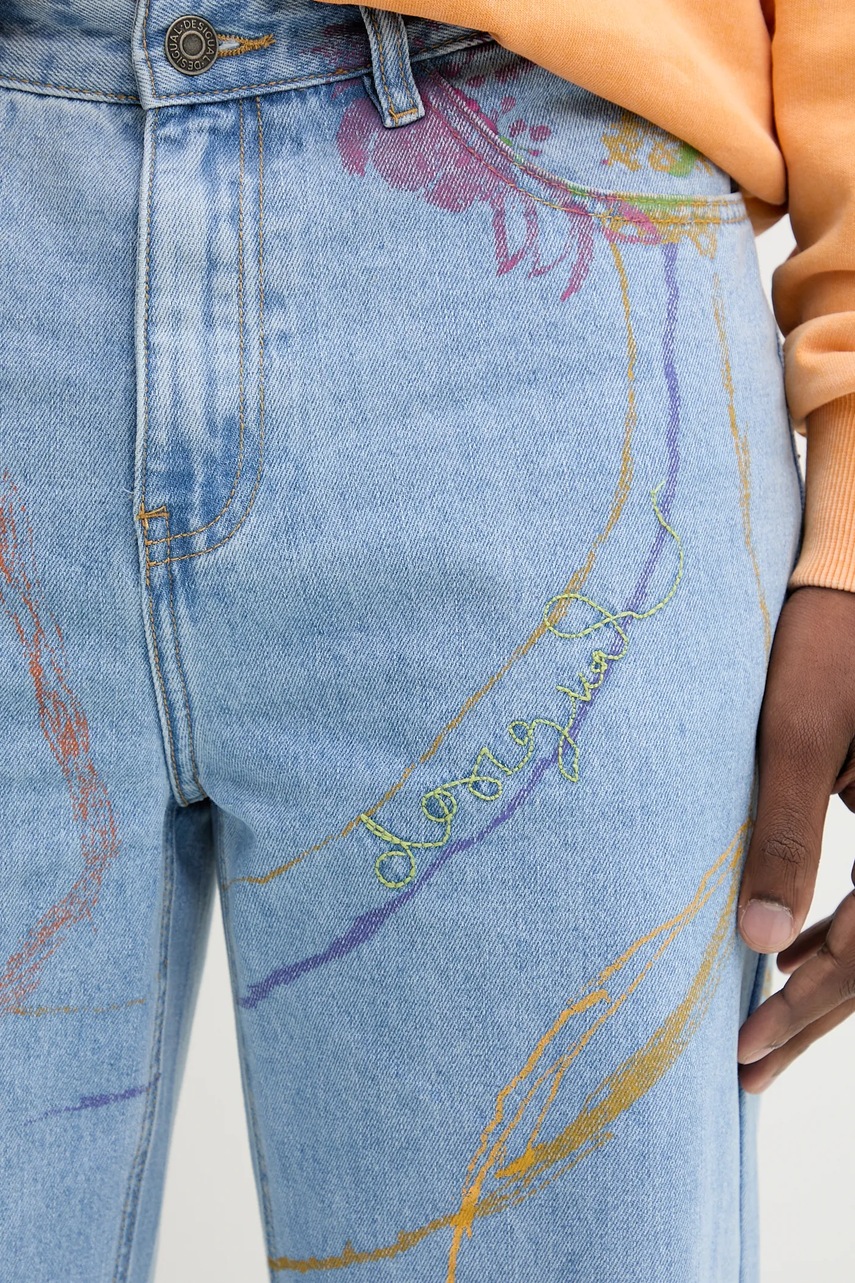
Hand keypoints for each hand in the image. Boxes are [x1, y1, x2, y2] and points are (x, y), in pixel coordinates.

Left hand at [736, 585, 854, 1092]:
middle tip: (747, 1070)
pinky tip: (795, 956)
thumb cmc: (831, 639)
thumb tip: (757, 943)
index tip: (745, 1050)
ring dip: (826, 983)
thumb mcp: (801, 732)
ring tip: (763, 1033)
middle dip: (812, 1016)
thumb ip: (784, 833)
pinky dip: (840, 932)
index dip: (808, 1007)